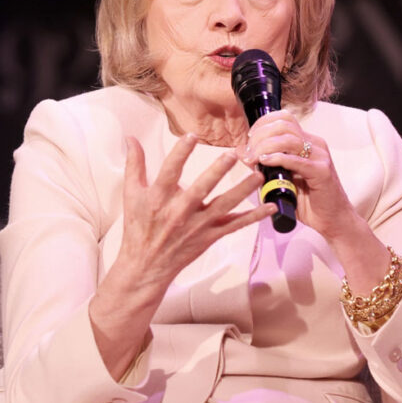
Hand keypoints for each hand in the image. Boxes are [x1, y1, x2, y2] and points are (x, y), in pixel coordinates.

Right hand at [117, 133, 276, 285]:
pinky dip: (253, 217)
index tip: (192, 136)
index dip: (180, 153)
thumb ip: (134, 165)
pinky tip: (270, 207)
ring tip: (257, 175)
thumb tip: (131, 139)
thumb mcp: (132, 195)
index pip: (169, 171)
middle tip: (232, 155)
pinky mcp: (209, 237)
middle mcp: (179, 211)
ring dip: (242, 190)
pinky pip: (234, 226)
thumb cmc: (138, 227)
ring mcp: (197, 226)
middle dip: (217, 171)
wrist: (146, 265)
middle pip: (201, 189)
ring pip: (223, 206)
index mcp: (159, 198)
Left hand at [240, 110, 363, 240]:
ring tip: (253, 159)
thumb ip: (263, 163)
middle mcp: (315, 144)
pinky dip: (278, 158)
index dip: (263, 123)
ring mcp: (320, 156)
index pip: (284, 119)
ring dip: (266, 146)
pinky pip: (297, 160)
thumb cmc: (307, 201)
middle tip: (249, 152)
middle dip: (260, 135)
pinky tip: (265, 161)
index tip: (249, 139)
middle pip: (284, 125)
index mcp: (307, 142)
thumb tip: (241, 151)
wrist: (332, 220)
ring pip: (289, 139)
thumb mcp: (280, 178)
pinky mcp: (321, 171)